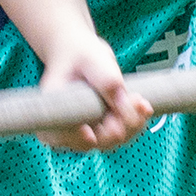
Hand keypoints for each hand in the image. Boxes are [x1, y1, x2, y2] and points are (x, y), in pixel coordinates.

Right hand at [38, 35, 150, 153]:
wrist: (82, 54)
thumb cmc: (81, 53)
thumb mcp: (93, 59)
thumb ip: (106, 81)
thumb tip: (124, 108)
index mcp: (53, 107)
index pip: (58, 134)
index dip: (74, 139)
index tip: (90, 136)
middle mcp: (66, 125)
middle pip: (89, 143)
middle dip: (115, 129)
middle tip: (133, 102)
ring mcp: (84, 129)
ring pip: (108, 142)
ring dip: (129, 126)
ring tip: (138, 100)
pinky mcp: (99, 128)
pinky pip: (118, 135)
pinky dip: (134, 123)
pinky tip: (143, 106)